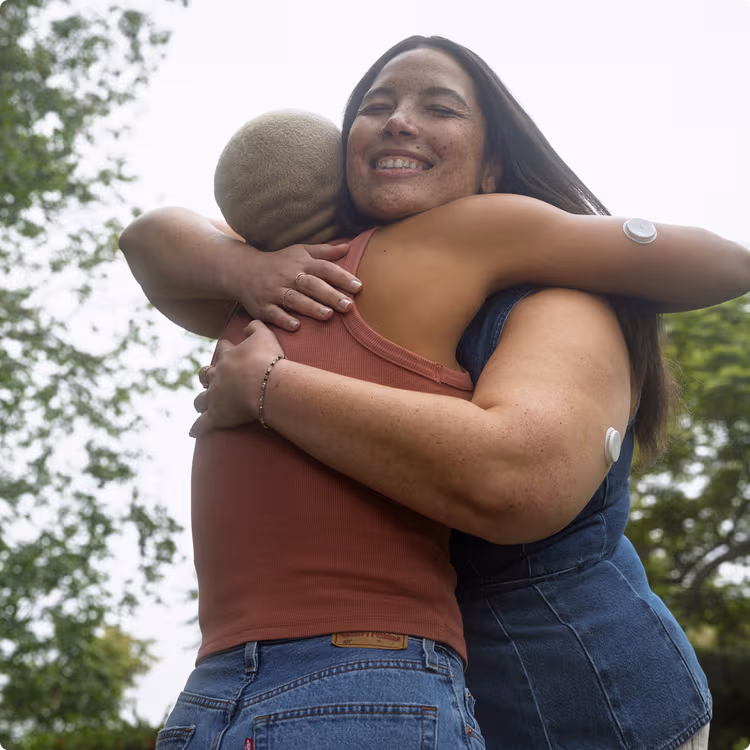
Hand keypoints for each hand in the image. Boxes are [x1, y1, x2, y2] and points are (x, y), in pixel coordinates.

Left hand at [190, 321, 284, 437]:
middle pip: (205, 374)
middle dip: (207, 376)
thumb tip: (246, 325)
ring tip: (202, 405)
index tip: (227, 348)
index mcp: (228, 357)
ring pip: (200, 400)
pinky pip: (203, 424)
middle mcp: (217, 375)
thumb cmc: (268, 360)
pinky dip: (198, 428)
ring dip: (201, 402)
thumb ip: (255, 326)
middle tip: (212, 378)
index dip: (225, 348)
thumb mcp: (264, 335)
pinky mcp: (216, 416)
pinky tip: (194, 432)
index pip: (223, 349)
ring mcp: (215, 396)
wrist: (267, 385)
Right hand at [241, 242, 361, 331]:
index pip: (324, 268)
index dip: (341, 276)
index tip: (358, 287)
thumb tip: (349, 246)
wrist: (243, 270)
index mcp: (301, 263)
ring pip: (294, 299)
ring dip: (310, 307)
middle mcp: (288, 276)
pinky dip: (284, 319)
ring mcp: (275, 292)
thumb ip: (324, 251)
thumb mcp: (300, 252)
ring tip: (328, 315)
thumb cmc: (279, 262)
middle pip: (311, 285)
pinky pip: (273, 313)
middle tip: (348, 305)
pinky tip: (296, 326)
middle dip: (330, 295)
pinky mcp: (263, 306)